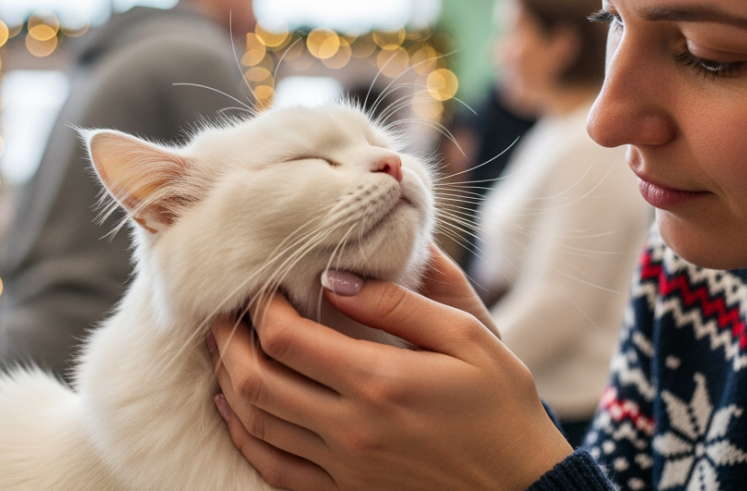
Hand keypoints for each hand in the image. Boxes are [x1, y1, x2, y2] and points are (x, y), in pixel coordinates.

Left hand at [208, 247, 571, 490]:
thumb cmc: (502, 405)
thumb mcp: (468, 337)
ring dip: (228, 384)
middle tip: (222, 313)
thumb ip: (399, 303)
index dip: (260, 307)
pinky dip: (246, 438)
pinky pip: (275, 469)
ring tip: (222, 351)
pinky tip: (236, 412)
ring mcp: (344, 468)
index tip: (261, 284)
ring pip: (257, 426)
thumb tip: (336, 277)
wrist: (523, 487)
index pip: (285, 338)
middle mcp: (351, 428)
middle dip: (228, 342)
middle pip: (255, 382)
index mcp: (379, 381)